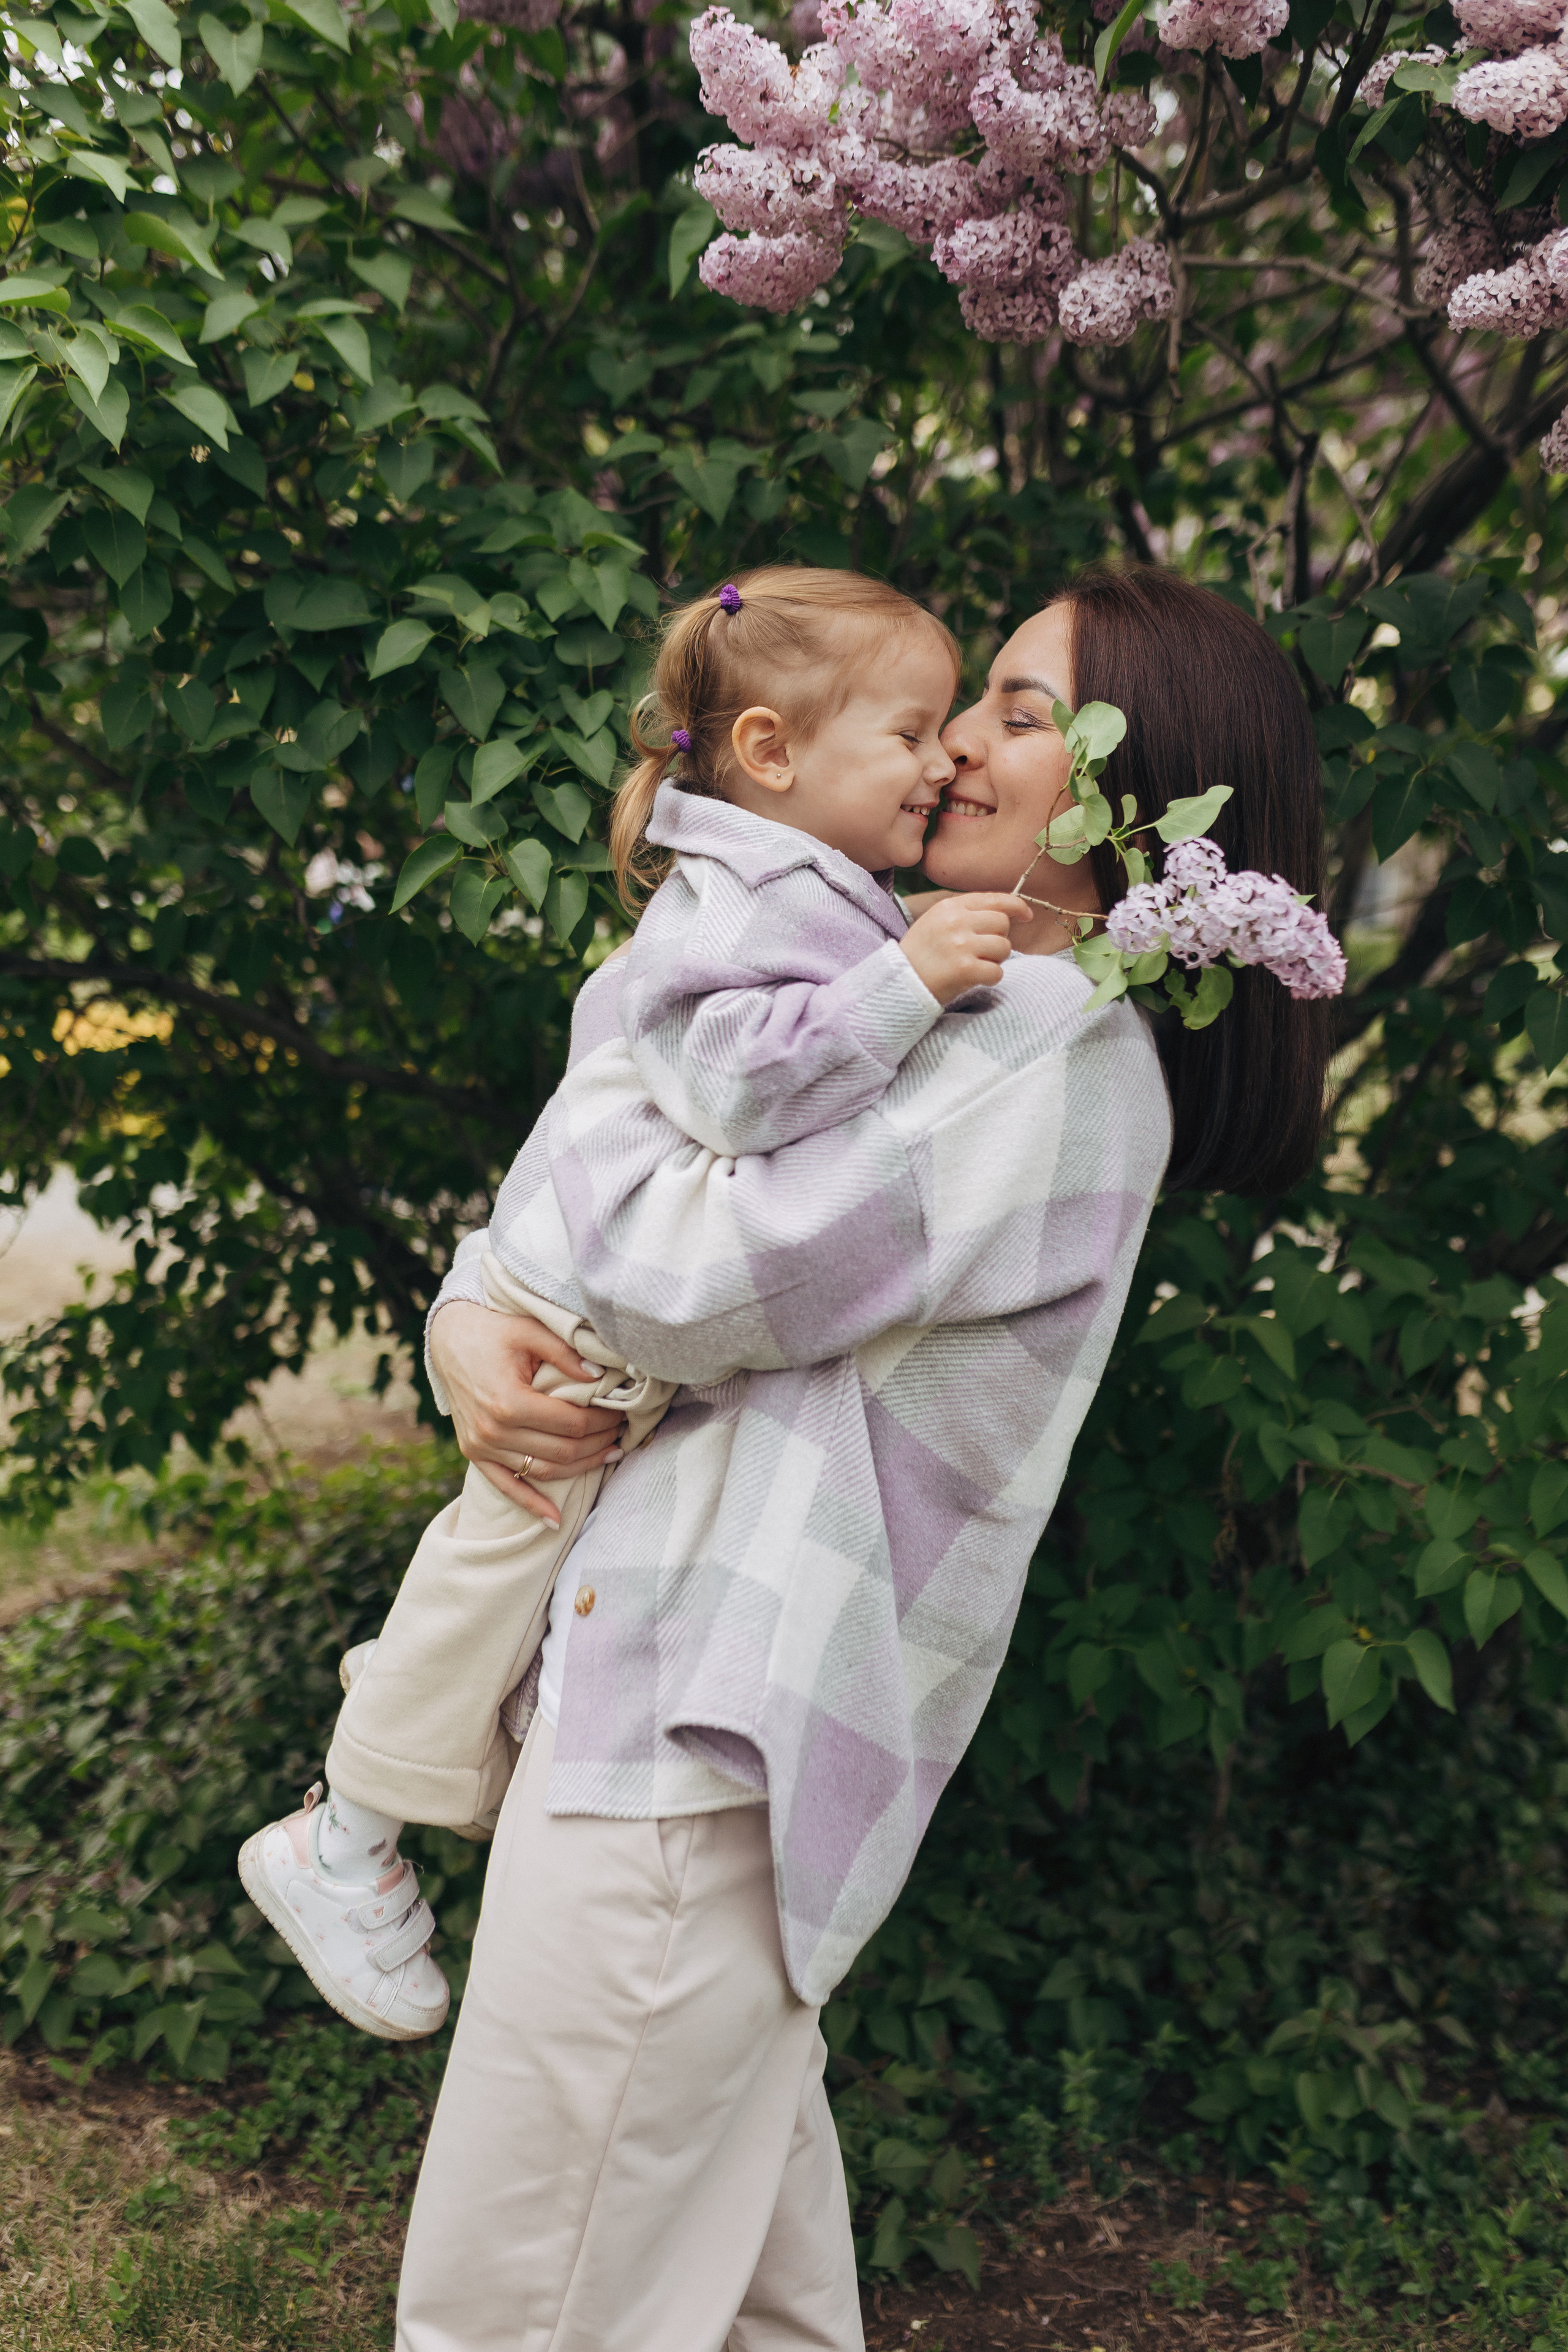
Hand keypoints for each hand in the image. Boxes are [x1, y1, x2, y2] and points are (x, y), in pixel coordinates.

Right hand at [428, 1301, 627, 1527]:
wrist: (447, 1340)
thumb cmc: (493, 1332)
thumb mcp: (530, 1331)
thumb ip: (566, 1354)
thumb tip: (600, 1377)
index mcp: (508, 1402)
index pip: (572, 1424)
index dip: (603, 1421)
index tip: (621, 1412)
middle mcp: (493, 1431)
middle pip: (562, 1452)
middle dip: (599, 1444)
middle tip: (622, 1433)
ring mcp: (481, 1447)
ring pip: (542, 1472)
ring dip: (580, 1469)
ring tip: (608, 1456)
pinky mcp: (473, 1453)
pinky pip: (506, 1486)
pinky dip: (531, 1505)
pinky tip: (555, 1520)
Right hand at [899, 892, 1029, 1005]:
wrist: (899, 983)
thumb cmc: (920, 955)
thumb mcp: (935, 922)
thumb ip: (965, 913)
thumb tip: (1004, 911)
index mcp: (949, 907)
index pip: (994, 899)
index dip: (1015, 906)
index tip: (1026, 915)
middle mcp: (956, 922)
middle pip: (1002, 923)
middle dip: (998, 938)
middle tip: (981, 952)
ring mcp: (960, 945)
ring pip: (1003, 947)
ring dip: (995, 960)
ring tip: (975, 965)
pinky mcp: (965, 969)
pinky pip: (997, 971)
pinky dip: (990, 978)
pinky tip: (973, 980)